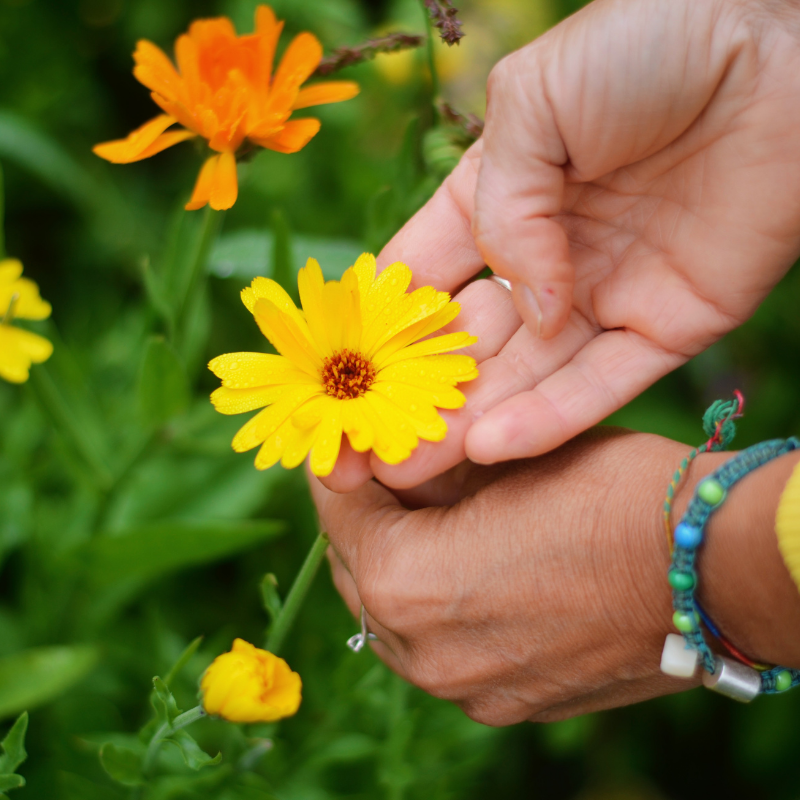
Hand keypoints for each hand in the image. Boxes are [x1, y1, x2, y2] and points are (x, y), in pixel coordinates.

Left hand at [311, 430, 799, 724]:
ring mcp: (464, 687)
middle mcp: (421, 651)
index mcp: (406, 582)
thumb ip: (423, 466)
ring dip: (396, 565)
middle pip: (358, 573)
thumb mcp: (501, 454)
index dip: (337, 471)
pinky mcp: (506, 702)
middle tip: (380, 476)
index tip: (344, 445)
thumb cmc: (608, 491)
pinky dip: (436, 606)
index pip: (338, 515)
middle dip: (362, 519)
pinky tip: (466, 565)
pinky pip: (440, 648)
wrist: (708, 564)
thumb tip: (379, 458)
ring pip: (394, 618)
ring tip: (422, 517)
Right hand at [322, 0, 799, 491]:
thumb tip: (517, 307)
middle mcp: (544, 258)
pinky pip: (601, 384)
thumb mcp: (533, 102)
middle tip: (369, 450)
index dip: (381, 326)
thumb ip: (504, 210)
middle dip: (417, 397)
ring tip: (411, 470)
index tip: (340, 375)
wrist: (778, 47)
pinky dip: (549, 418)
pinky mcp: (666, 327)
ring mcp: (603, 297)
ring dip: (469, 423)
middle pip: (467, 344)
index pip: (423, 276)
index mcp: (497, 200)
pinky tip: (492, 445)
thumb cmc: (645, 46)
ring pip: (526, 377)